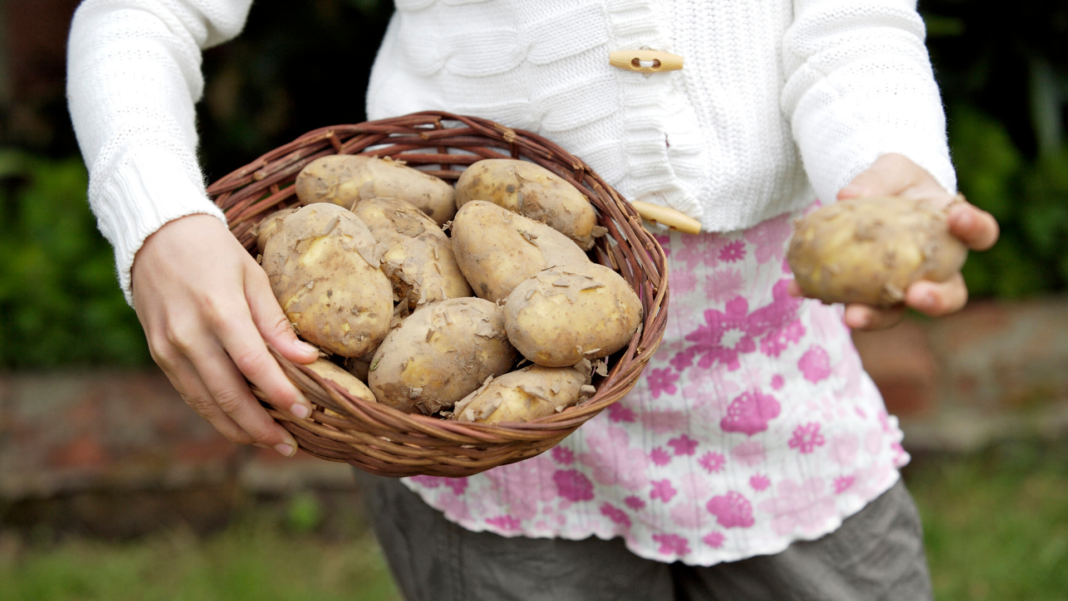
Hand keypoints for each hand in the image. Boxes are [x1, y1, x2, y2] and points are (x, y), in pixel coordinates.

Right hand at [132, 214, 319, 455]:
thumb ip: (277, 322)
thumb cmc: (215, 252)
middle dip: (261, 426)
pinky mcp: (158, 354)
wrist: (156, 236)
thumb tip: (309, 359)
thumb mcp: (253, 276)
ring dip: (238, 429)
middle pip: (228, 394)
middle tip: (290, 444)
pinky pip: (189, 393)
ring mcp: (169, 348)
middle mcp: (189, 335)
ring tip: (269, 443)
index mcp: (219, 310)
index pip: (254, 365)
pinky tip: (239, 424)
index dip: (280, 393)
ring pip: (206, 402)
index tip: (305, 411)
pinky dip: (215, 413)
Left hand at [790, 153, 999, 329]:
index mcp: (953, 232)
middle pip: (950, 294)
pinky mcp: (866, 293)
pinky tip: (797, 288)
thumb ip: (878, 178)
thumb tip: (849, 196)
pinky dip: (822, 295)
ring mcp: (900, 285)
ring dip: (876, 316)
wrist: (869, 198)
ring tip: (852, 315)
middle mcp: (935, 268)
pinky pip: (848, 300)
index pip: (980, 234)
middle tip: (916, 296)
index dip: (975, 229)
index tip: (958, 218)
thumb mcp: (890, 168)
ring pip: (897, 310)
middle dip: (936, 300)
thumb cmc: (895, 182)